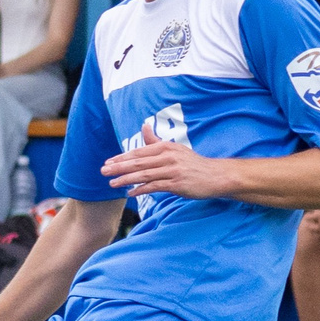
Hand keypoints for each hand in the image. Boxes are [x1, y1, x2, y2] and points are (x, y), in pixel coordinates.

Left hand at [101, 119, 236, 199]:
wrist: (216, 176)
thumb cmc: (193, 164)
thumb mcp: (175, 150)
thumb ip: (156, 142)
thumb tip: (143, 127)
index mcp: (166, 147)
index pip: (139, 153)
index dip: (121, 158)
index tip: (108, 163)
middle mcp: (168, 156)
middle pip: (138, 162)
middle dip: (118, 167)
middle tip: (103, 171)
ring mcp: (172, 170)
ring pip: (144, 174)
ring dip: (126, 179)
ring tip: (112, 184)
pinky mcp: (177, 183)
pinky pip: (155, 186)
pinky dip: (141, 190)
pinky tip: (130, 193)